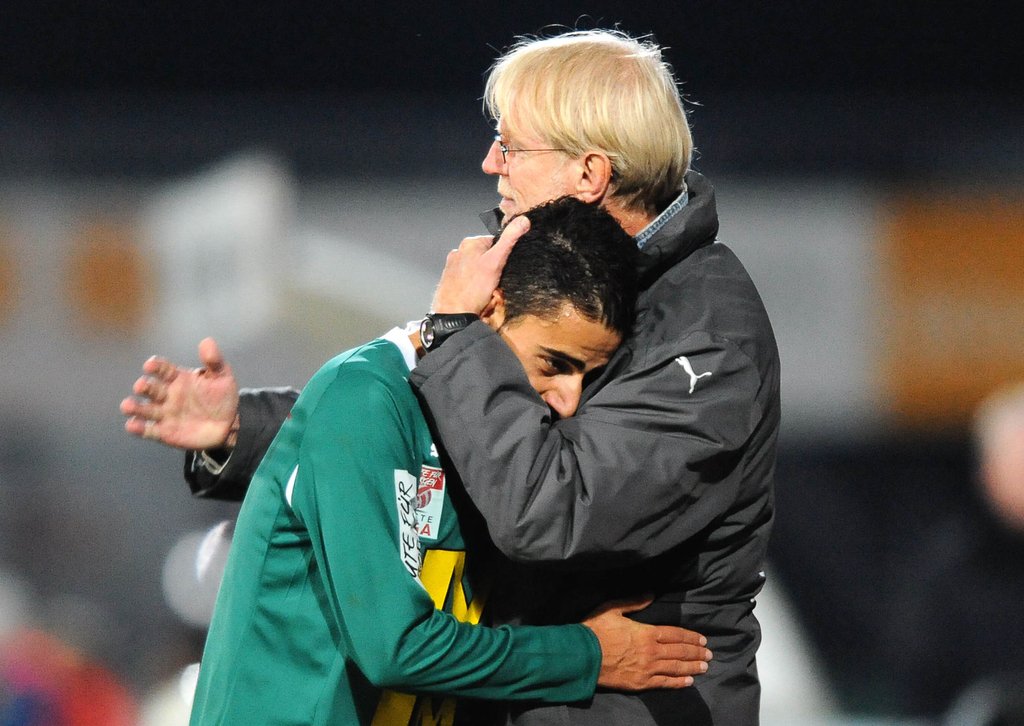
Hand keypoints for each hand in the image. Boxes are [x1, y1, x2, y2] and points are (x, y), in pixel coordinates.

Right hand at [120, 337, 239, 450]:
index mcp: (178, 378)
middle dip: (144, 387)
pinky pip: (149, 430)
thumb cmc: (223, 397)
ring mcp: (165, 413)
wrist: (229, 424)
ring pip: (145, 409)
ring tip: (127, 406)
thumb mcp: (222, 376)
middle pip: (151, 389)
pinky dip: (139, 428)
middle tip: (141, 386)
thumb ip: (214, 361)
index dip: (156, 366)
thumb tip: (207, 341)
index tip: (150, 365)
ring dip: (135, 407)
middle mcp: (167, 395)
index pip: (163, 369)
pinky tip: (132, 425)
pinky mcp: (165, 432)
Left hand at [430, 215, 529, 312]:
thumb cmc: (473, 289)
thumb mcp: (496, 262)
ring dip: (485, 282)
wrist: (453, 315)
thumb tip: (523, 220)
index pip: (495, 243)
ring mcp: (453, 266)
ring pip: (478, 271)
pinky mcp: (450, 281)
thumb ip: (509, 240)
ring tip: (484, 294)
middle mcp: (459, 252)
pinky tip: (475, 298)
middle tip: (493, 286)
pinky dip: (475, 289)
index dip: (503, 258)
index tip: (503, 269)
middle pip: (486, 258)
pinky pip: (470, 282)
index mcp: (470, 243)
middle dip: (493, 272)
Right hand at [583, 598, 711, 690]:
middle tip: (710, 654)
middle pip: (680, 651)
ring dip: (692, 667)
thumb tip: (651, 594)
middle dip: (696, 653)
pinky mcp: (640, 683)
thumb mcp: (612, 609)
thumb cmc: (595, 630)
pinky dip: (678, 683)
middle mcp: (651, 652)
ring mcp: (647, 669)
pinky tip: (689, 682)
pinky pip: (664, 683)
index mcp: (646, 633)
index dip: (691, 637)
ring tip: (705, 667)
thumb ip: (634, 602)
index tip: (703, 640)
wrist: (582, 656)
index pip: (675, 634)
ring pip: (676, 668)